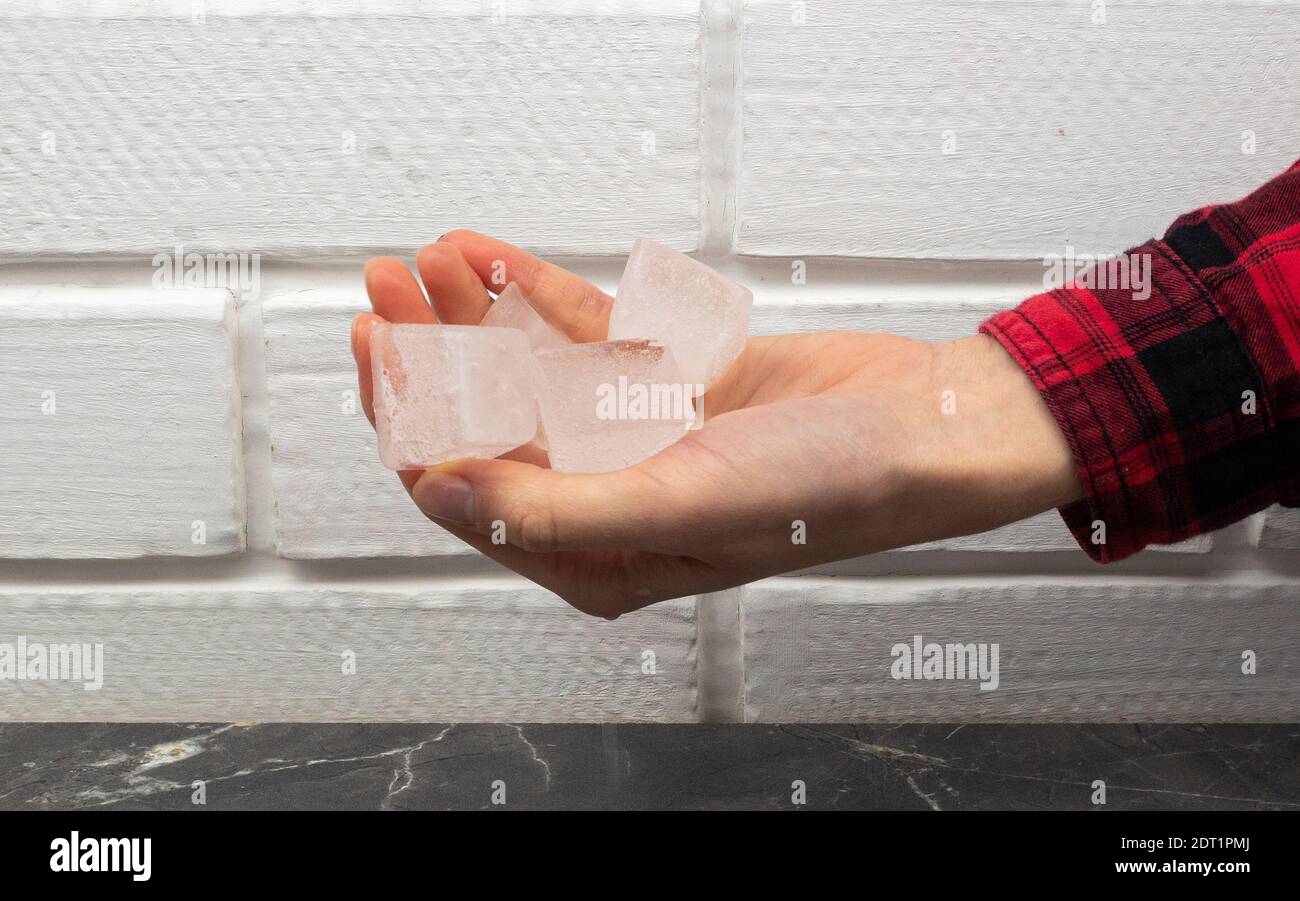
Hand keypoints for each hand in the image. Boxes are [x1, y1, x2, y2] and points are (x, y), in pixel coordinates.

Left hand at [352, 231, 1082, 617]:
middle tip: (382, 290)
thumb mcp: (683, 502)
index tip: (380, 353)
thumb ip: (554, 509)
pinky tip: (493, 257)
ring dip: (475, 316)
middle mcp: (608, 501)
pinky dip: (538, 297)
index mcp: (601, 559)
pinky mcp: (665, 383)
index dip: (415, 425)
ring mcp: (635, 438)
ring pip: (528, 374)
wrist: (928, 424)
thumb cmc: (828, 488)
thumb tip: (443, 492)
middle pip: (489, 426)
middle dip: (432, 358)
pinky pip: (584, 337)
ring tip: (427, 259)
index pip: (476, 497)